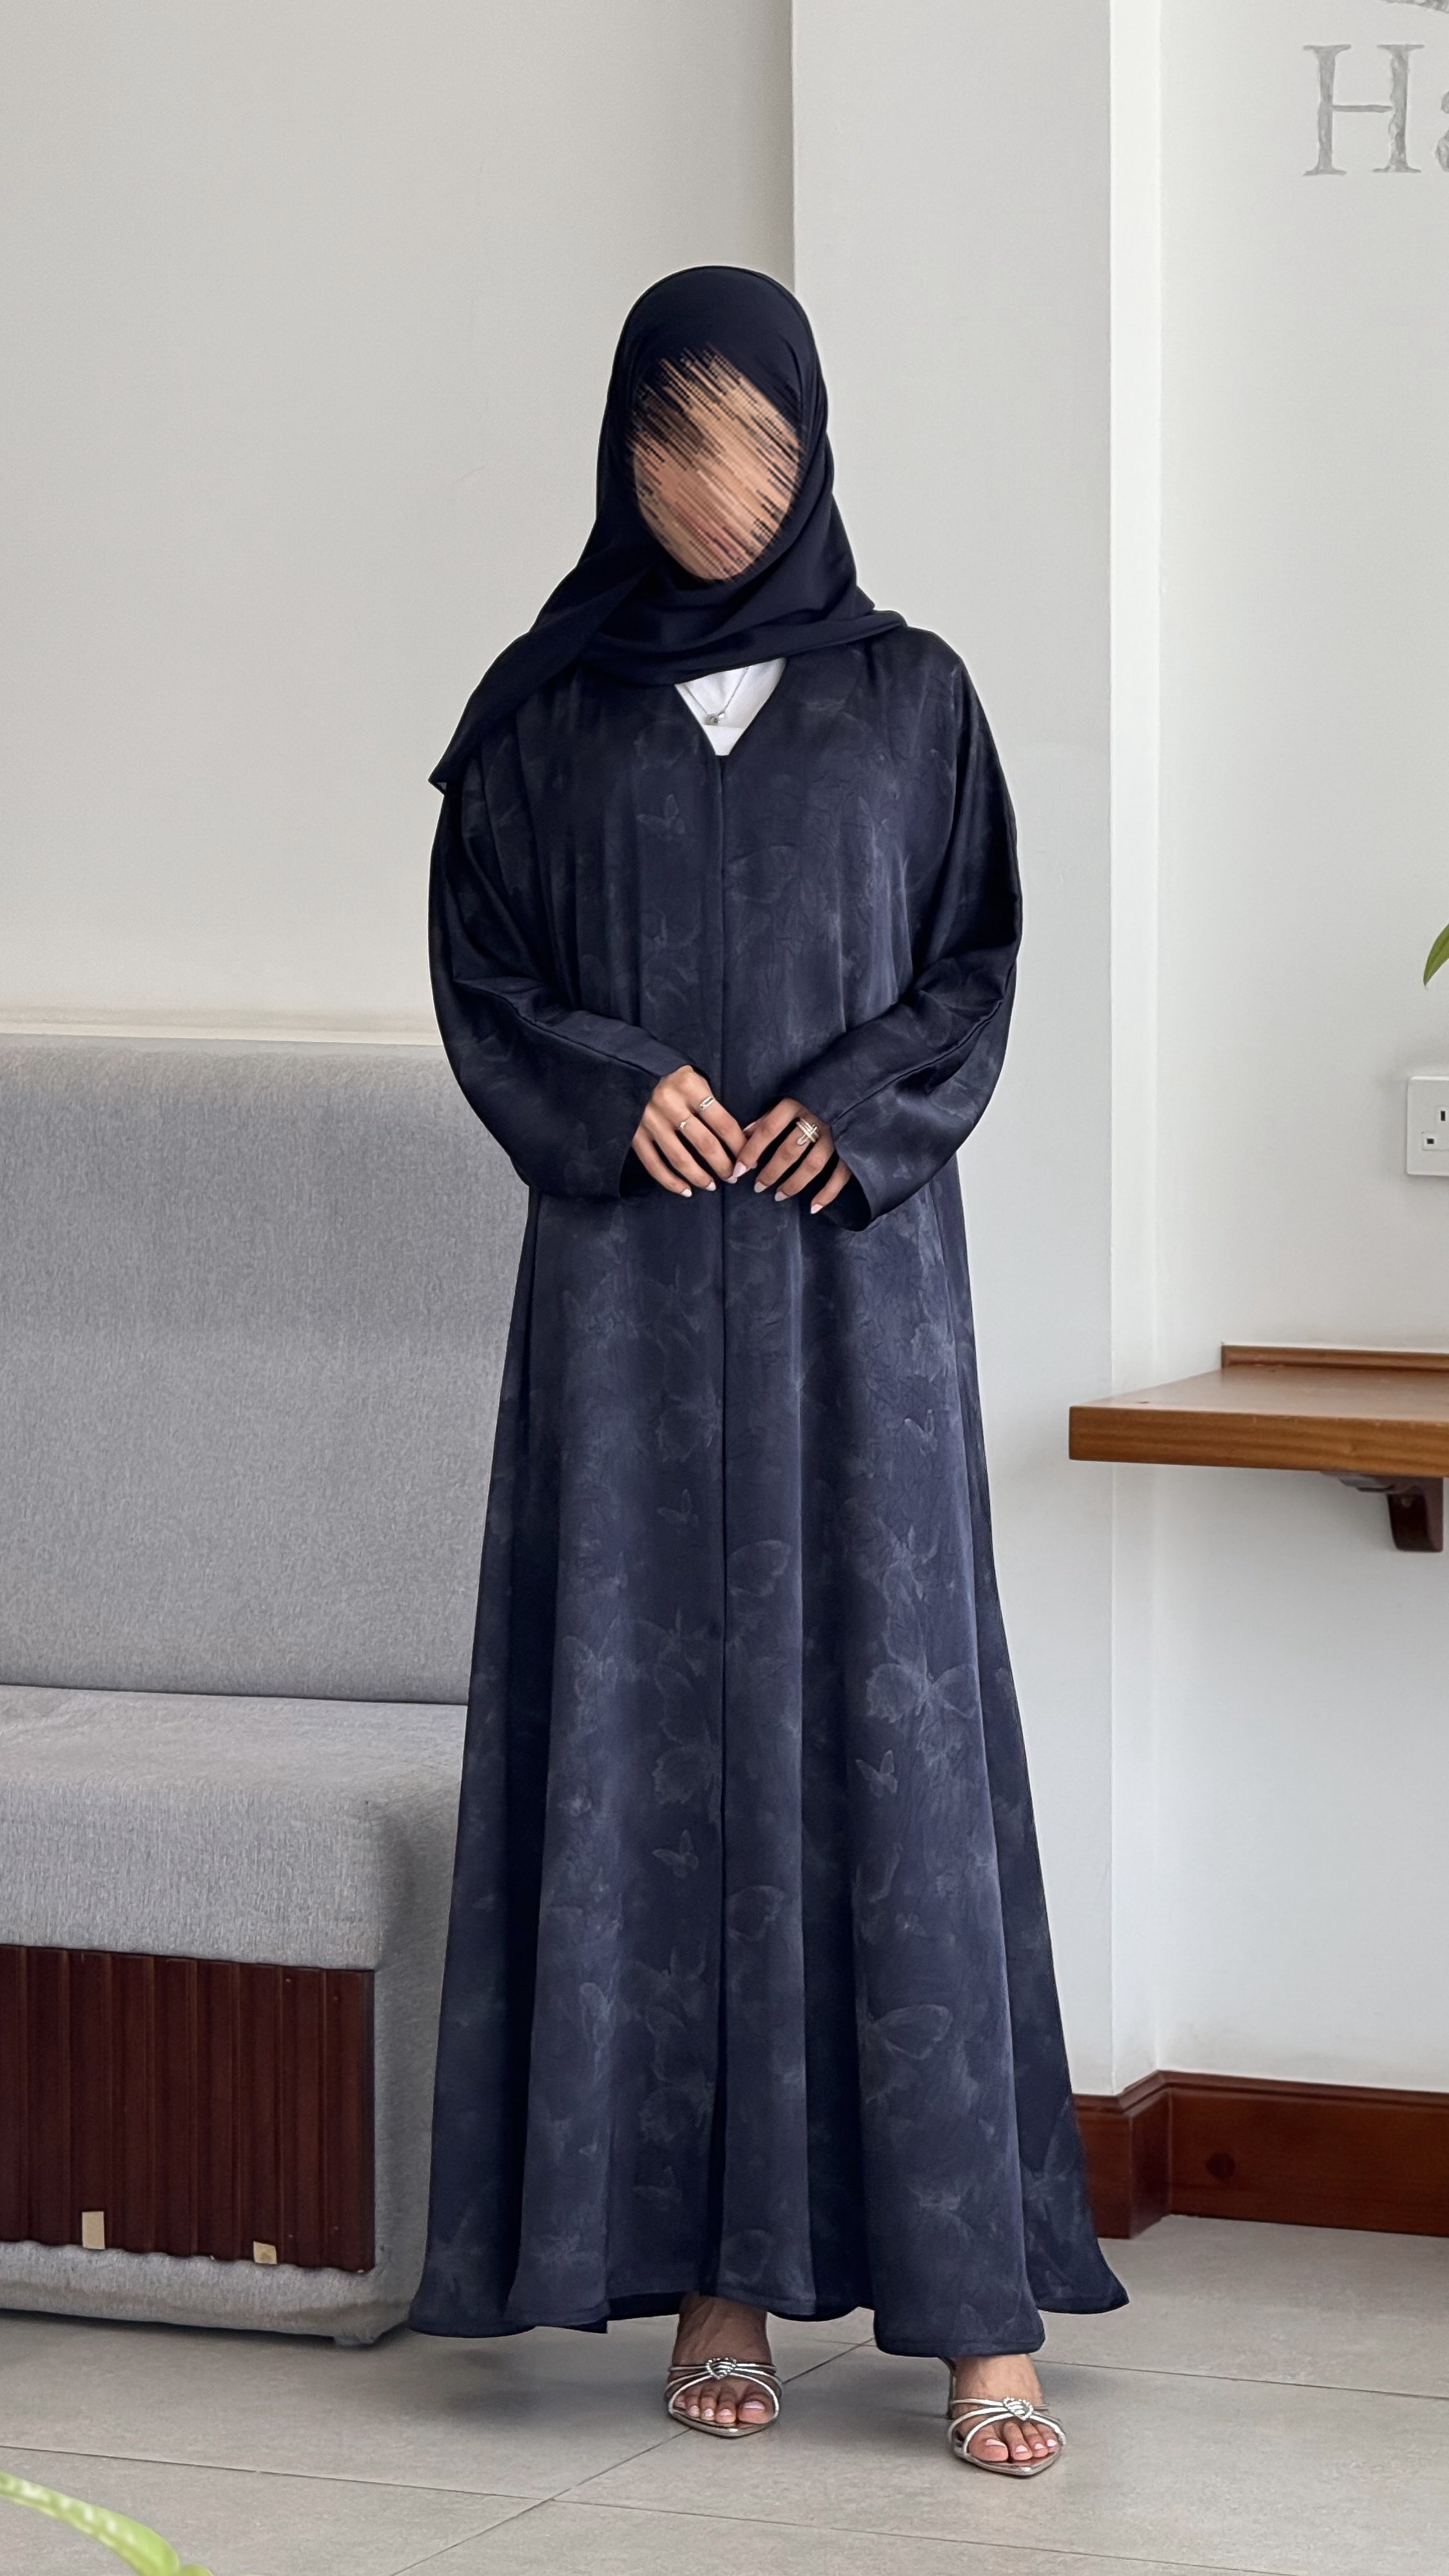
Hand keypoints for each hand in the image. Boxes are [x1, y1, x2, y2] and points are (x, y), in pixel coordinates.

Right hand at [632, 1065, 746, 1197]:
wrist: (628, 1067)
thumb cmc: (670, 1074)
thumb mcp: (694, 1077)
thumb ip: (711, 1102)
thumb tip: (739, 1136)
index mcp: (690, 1087)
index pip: (723, 1123)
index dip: (739, 1146)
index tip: (747, 1160)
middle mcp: (669, 1104)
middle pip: (704, 1144)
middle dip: (723, 1165)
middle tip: (733, 1177)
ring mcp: (649, 1120)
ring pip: (679, 1158)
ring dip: (699, 1177)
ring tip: (712, 1186)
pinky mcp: (633, 1133)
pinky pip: (653, 1164)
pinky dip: (670, 1181)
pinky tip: (685, 1190)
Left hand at [732, 1096, 852, 1214]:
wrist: (859, 1088)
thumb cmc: (819, 1094)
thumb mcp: (793, 1097)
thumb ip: (771, 1115)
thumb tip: (745, 1133)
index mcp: (798, 1103)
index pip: (768, 1130)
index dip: (751, 1151)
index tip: (739, 1169)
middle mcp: (817, 1118)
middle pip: (788, 1151)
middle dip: (771, 1172)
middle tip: (758, 1187)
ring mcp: (837, 1134)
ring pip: (812, 1165)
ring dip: (793, 1184)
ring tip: (779, 1195)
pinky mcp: (853, 1147)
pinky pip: (840, 1175)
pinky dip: (827, 1194)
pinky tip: (813, 1207)